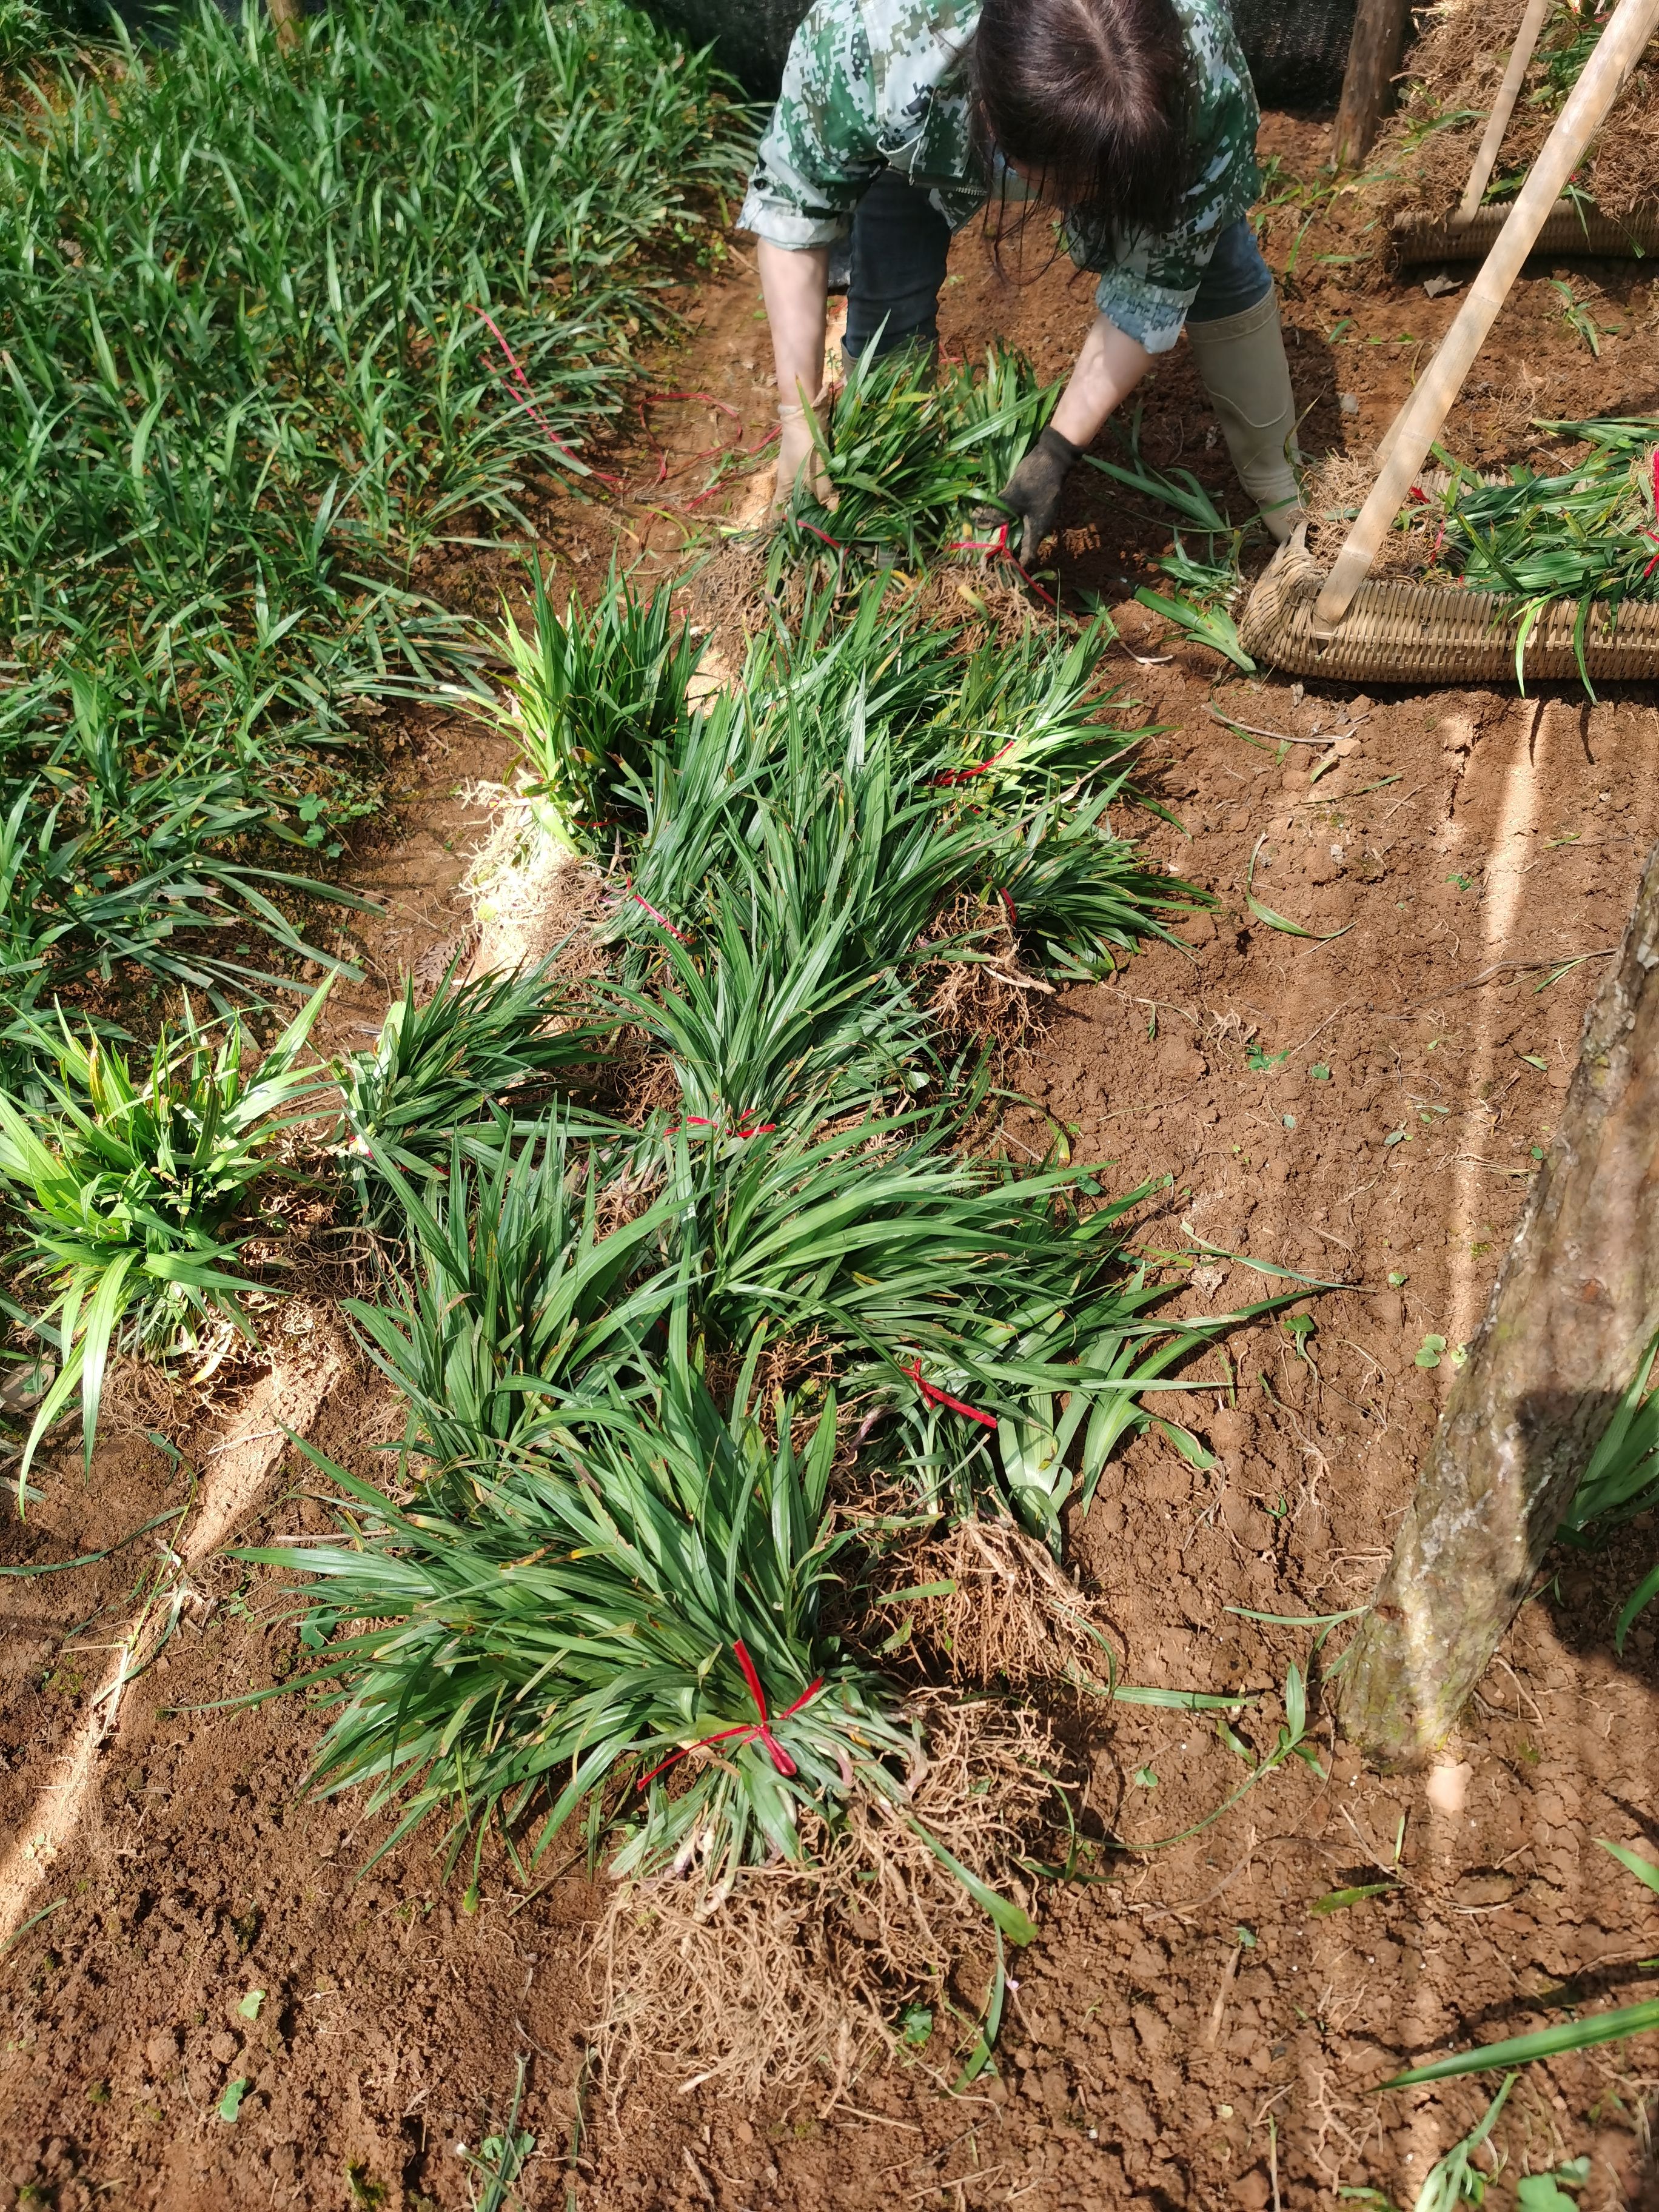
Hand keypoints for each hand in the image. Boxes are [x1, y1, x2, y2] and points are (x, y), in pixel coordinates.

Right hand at [770, 398, 829, 518]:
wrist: (805, 414)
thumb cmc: (803, 447)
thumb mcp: (813, 474)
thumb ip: (824, 494)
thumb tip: (834, 513)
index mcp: (785, 488)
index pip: (778, 513)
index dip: (783, 527)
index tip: (794, 539)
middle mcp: (790, 482)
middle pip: (796, 505)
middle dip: (808, 517)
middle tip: (824, 530)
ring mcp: (800, 471)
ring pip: (809, 494)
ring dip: (820, 504)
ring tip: (834, 517)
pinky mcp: (812, 461)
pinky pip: (819, 480)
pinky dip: (826, 488)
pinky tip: (838, 494)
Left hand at [994, 425, 1080, 563]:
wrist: (1054, 455)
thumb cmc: (1036, 479)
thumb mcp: (1013, 496)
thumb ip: (997, 512)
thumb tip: (979, 526)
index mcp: (1038, 529)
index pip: (1027, 556)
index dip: (1014, 563)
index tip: (999, 565)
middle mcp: (1041, 526)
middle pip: (1023, 544)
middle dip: (1006, 547)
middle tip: (987, 549)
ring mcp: (1040, 514)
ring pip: (1022, 529)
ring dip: (1007, 532)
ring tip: (989, 533)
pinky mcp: (1037, 503)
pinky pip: (1023, 517)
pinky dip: (1011, 519)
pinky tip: (999, 515)